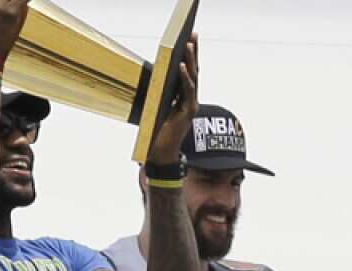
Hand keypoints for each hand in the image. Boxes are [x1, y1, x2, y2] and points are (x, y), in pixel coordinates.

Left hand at [147, 34, 199, 163]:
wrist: (160, 153)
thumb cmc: (157, 132)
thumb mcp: (158, 107)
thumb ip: (162, 94)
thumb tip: (157, 74)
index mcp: (183, 98)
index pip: (188, 73)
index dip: (189, 56)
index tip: (189, 38)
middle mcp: (190, 100)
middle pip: (194, 72)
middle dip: (193, 52)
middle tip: (193, 35)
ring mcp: (190, 106)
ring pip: (192, 79)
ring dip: (190, 60)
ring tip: (188, 45)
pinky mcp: (187, 112)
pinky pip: (187, 91)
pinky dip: (184, 78)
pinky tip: (180, 66)